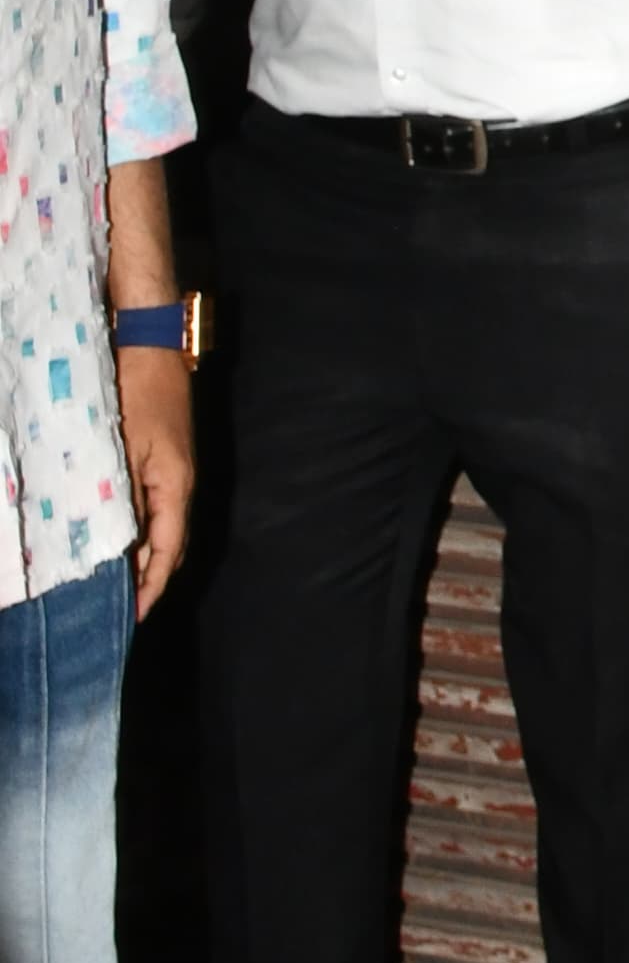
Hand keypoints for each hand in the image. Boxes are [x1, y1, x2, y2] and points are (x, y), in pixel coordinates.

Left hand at [116, 344, 194, 618]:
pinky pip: (153, 506)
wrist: (151, 344)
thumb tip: (120, 548)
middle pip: (169, 546)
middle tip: (119, 609)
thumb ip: (123, 500)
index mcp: (177, 486)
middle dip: (147, 580)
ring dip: (140, 555)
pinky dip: (137, 530)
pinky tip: (115, 536)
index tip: (133, 618)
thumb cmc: (136, 392)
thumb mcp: (122, 450)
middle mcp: (181, 484)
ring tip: (114, 582)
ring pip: (160, 527)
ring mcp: (174, 470)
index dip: (151, 587)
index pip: (167, 552)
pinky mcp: (162, 458)